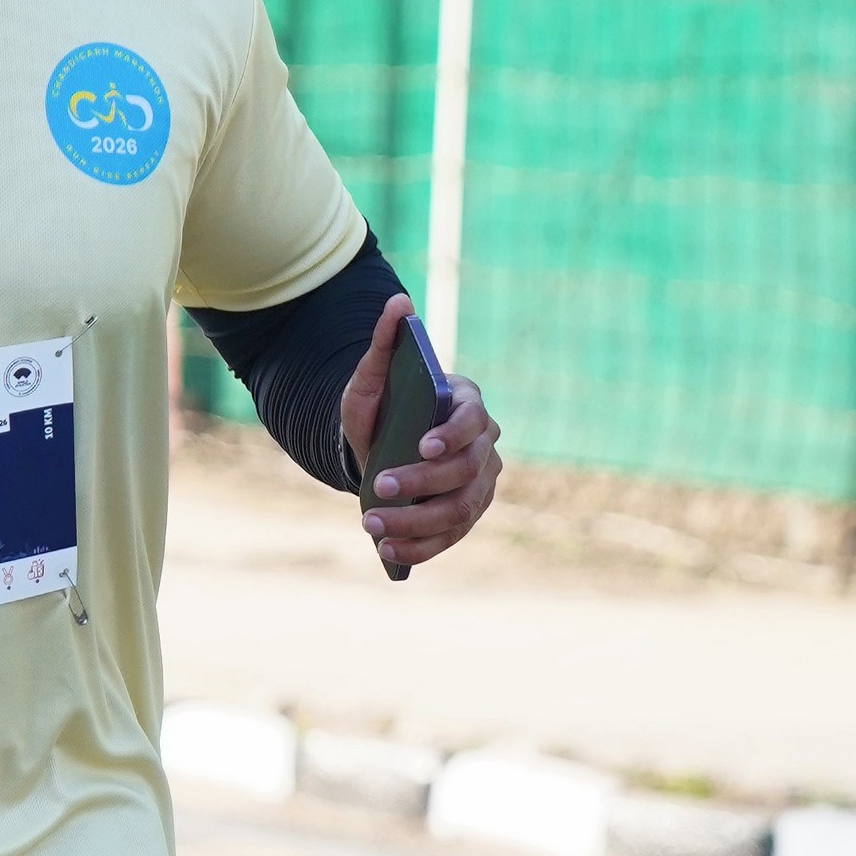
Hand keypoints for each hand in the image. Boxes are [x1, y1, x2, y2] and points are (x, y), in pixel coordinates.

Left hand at [338, 294, 501, 582]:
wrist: (380, 444)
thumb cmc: (382, 407)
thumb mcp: (371, 377)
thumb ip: (383, 344)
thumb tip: (398, 303)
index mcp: (467, 404)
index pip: (471, 420)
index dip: (451, 435)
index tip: (421, 446)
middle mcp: (484, 444)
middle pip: (466, 470)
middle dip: (422, 483)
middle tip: (379, 489)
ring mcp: (480, 482)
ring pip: (461, 509)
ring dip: (417, 522)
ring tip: (374, 527)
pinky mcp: (467, 513)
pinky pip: (451, 535)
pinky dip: (420, 547)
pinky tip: (387, 551)